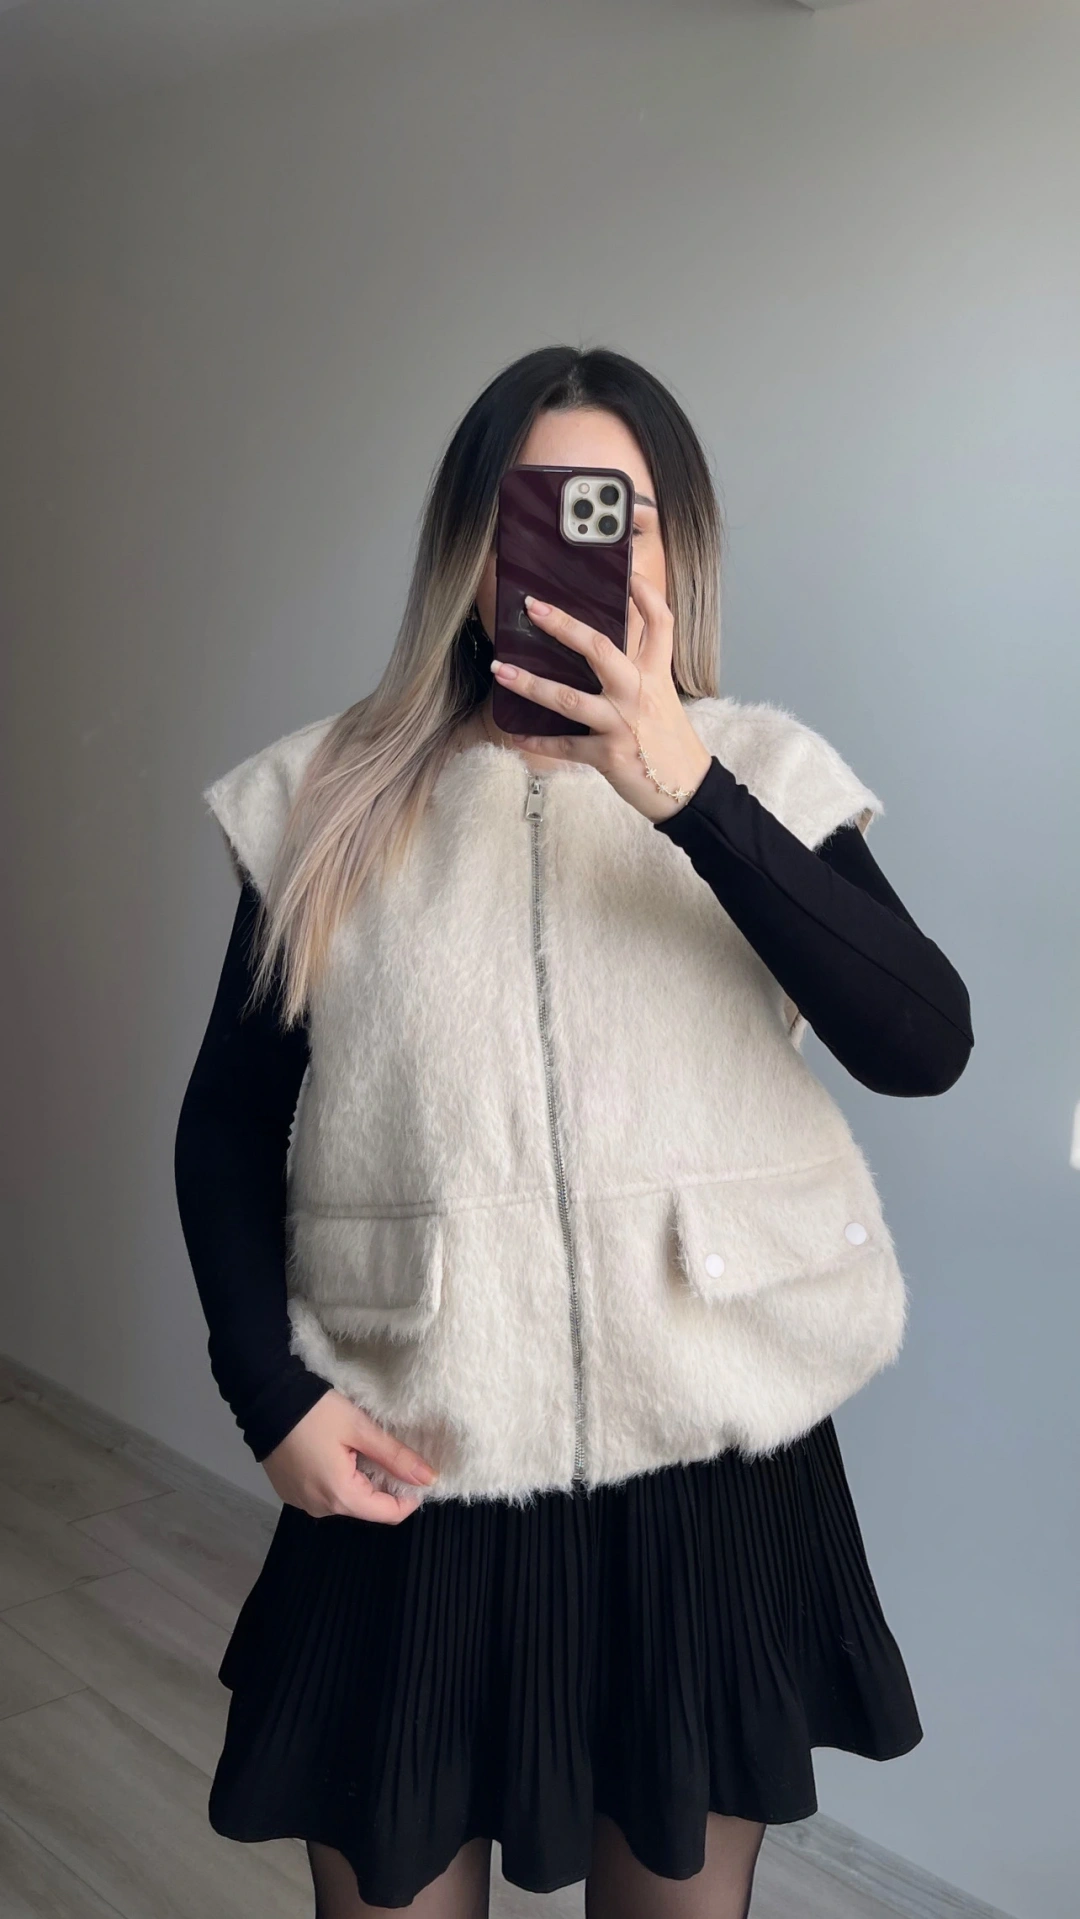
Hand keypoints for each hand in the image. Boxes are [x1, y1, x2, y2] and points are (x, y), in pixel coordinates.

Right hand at [260, 1389, 437, 1522]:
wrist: (265, 1399)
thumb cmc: (315, 1412)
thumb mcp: (361, 1429)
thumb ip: (396, 1457)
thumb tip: (429, 1478)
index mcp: (340, 1496)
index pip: (388, 1513)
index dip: (409, 1495)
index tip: (416, 1471)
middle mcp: (320, 1508)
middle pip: (366, 1507)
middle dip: (383, 1484)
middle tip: (386, 1450)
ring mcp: (302, 1502)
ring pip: (345, 1499)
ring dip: (360, 1480)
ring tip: (359, 1448)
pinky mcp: (290, 1492)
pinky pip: (324, 1493)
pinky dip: (337, 1478)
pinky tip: (336, 1452)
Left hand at [489, 572, 712, 821]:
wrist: (686, 790)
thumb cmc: (669, 743)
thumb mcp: (662, 699)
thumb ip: (637, 673)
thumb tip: (600, 651)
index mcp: (655, 675)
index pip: (660, 625)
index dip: (646, 596)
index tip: (629, 574)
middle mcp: (638, 693)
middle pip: (600, 649)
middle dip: (562, 626)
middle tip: (532, 607)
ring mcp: (621, 724)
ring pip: (568, 698)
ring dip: (529, 683)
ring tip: (499, 669)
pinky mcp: (607, 755)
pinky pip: (564, 745)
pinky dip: (537, 740)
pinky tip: (515, 733)